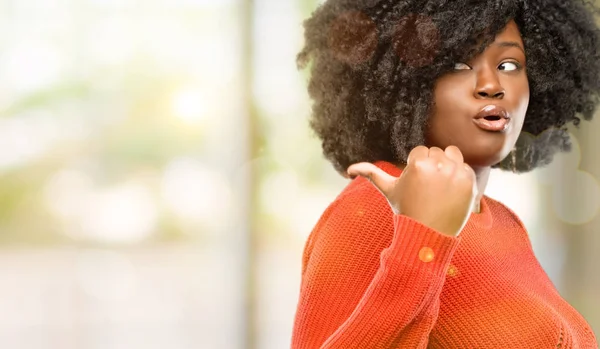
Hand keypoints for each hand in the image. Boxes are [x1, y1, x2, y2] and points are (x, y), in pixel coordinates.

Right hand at [347, 146, 476, 236]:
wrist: (429, 233)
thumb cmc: (406, 210)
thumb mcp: (388, 191)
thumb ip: (370, 174)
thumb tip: (349, 169)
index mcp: (417, 164)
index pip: (420, 151)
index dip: (416, 167)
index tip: (416, 184)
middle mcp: (437, 165)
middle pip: (435, 152)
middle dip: (431, 165)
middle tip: (427, 188)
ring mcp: (456, 173)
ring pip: (452, 153)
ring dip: (447, 164)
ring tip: (439, 184)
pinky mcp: (469, 181)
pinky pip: (465, 166)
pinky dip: (459, 176)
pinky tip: (450, 190)